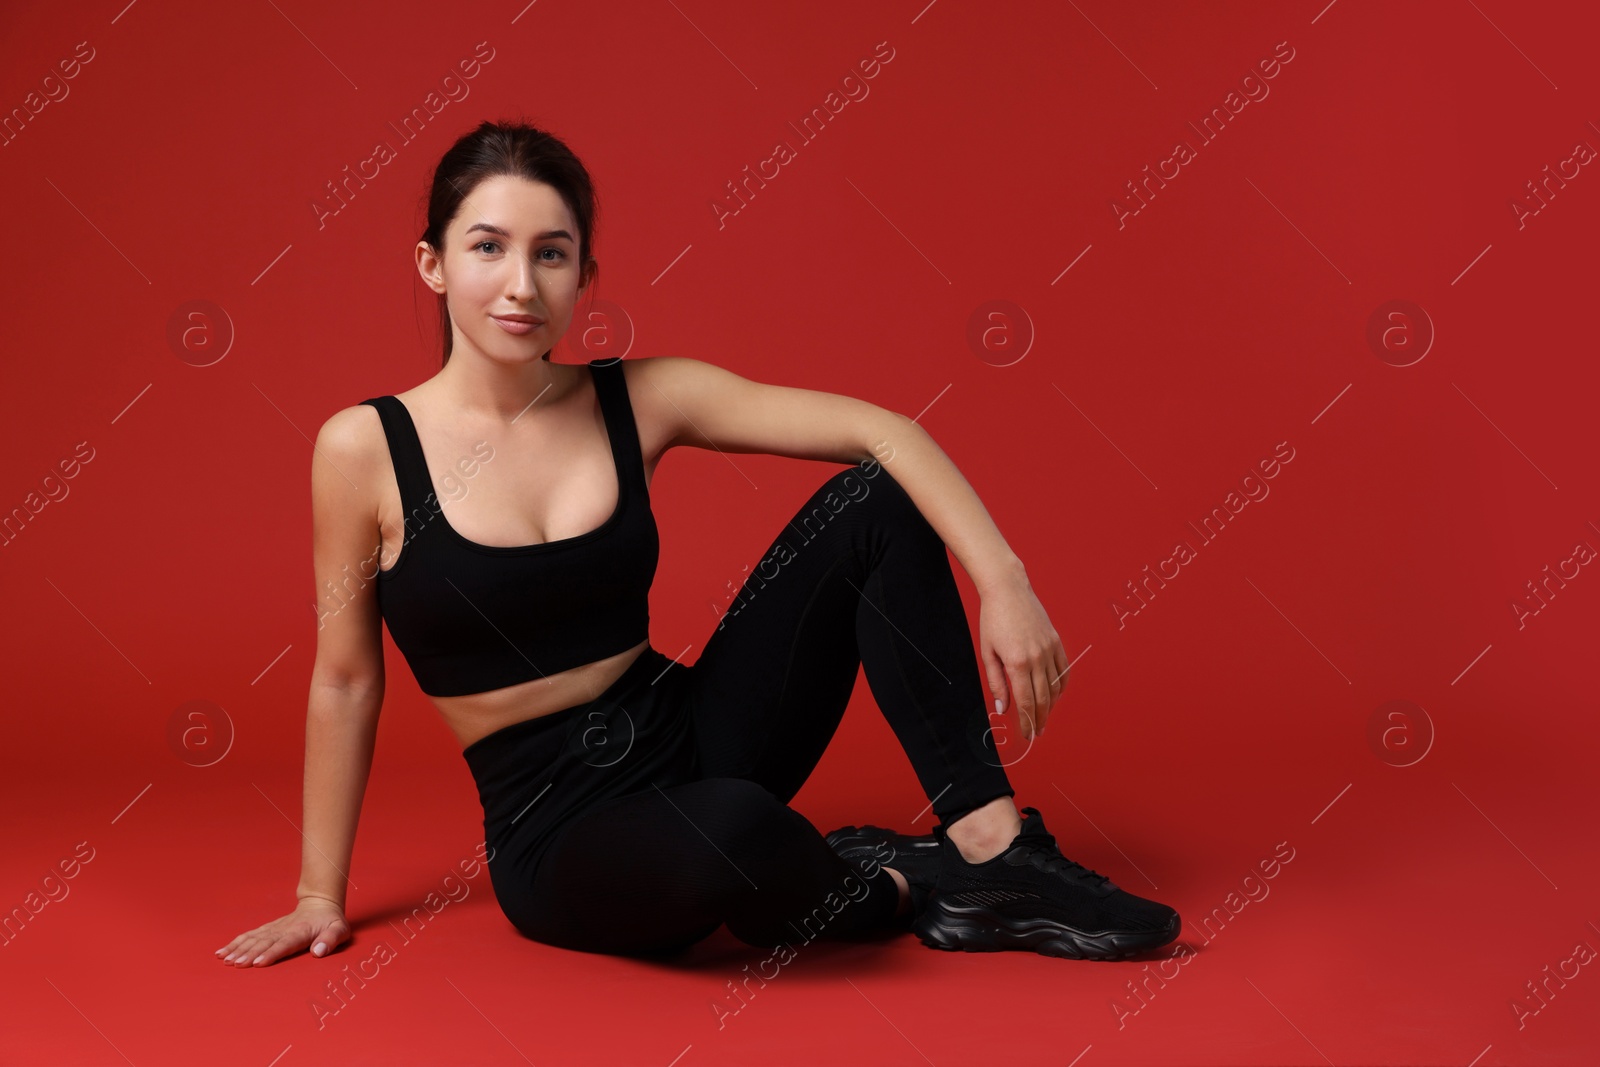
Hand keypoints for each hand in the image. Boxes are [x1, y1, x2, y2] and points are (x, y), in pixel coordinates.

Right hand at [215, 896, 349, 967]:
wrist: (320, 903)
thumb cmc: (330, 921)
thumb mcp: (339, 929)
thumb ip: (331, 939)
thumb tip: (319, 951)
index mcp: (300, 932)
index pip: (284, 944)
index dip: (271, 953)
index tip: (258, 963)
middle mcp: (283, 930)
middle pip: (264, 942)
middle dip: (249, 953)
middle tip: (234, 964)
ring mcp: (273, 928)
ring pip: (253, 938)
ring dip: (238, 949)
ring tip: (224, 959)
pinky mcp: (267, 929)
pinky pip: (249, 936)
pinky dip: (235, 943)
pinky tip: (222, 952)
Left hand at [977, 575, 1068, 740]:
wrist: (1008, 590)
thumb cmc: (993, 620)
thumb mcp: (987, 653)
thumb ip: (996, 683)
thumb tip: (1002, 709)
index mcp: (1017, 663)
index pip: (1025, 702)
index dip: (1026, 722)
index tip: (1027, 734)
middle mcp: (1037, 658)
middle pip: (1042, 699)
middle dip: (1039, 719)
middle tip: (1037, 733)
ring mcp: (1049, 649)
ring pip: (1055, 687)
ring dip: (1051, 706)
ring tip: (1044, 718)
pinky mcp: (1056, 641)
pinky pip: (1063, 670)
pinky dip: (1061, 687)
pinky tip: (1055, 696)